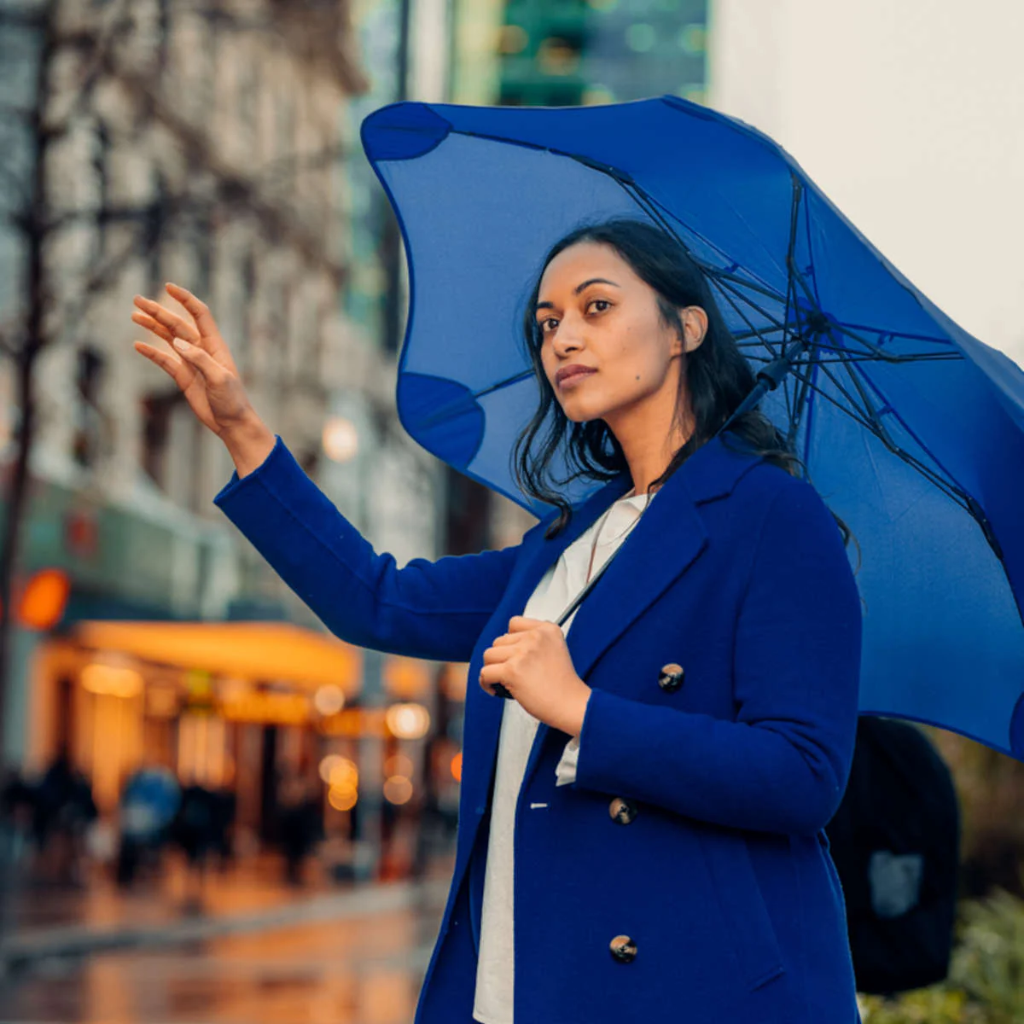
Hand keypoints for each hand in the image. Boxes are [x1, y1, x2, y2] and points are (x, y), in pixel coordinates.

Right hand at [131, 283, 255, 438]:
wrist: (232, 424)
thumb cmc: (232, 400)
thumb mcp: (220, 379)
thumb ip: (200, 359)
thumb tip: (177, 342)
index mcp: (214, 346)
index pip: (199, 315)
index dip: (185, 299)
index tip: (169, 287)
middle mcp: (202, 350)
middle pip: (177, 324)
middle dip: (158, 311)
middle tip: (137, 299)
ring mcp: (191, 362)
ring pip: (168, 338)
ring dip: (152, 326)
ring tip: (134, 314)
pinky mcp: (183, 377)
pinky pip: (164, 361)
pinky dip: (151, 352)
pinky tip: (138, 345)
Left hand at [479, 616, 591, 734]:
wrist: (571, 705)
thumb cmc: (563, 685)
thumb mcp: (556, 649)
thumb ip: (534, 642)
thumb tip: (504, 644)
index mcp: (547, 630)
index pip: (514, 623)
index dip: (511, 640)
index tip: (516, 654)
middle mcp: (535, 637)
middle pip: (499, 640)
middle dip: (502, 658)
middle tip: (513, 673)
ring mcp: (523, 652)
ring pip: (489, 655)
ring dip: (492, 669)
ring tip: (503, 680)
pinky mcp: (512, 670)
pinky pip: (485, 673)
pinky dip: (486, 683)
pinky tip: (495, 688)